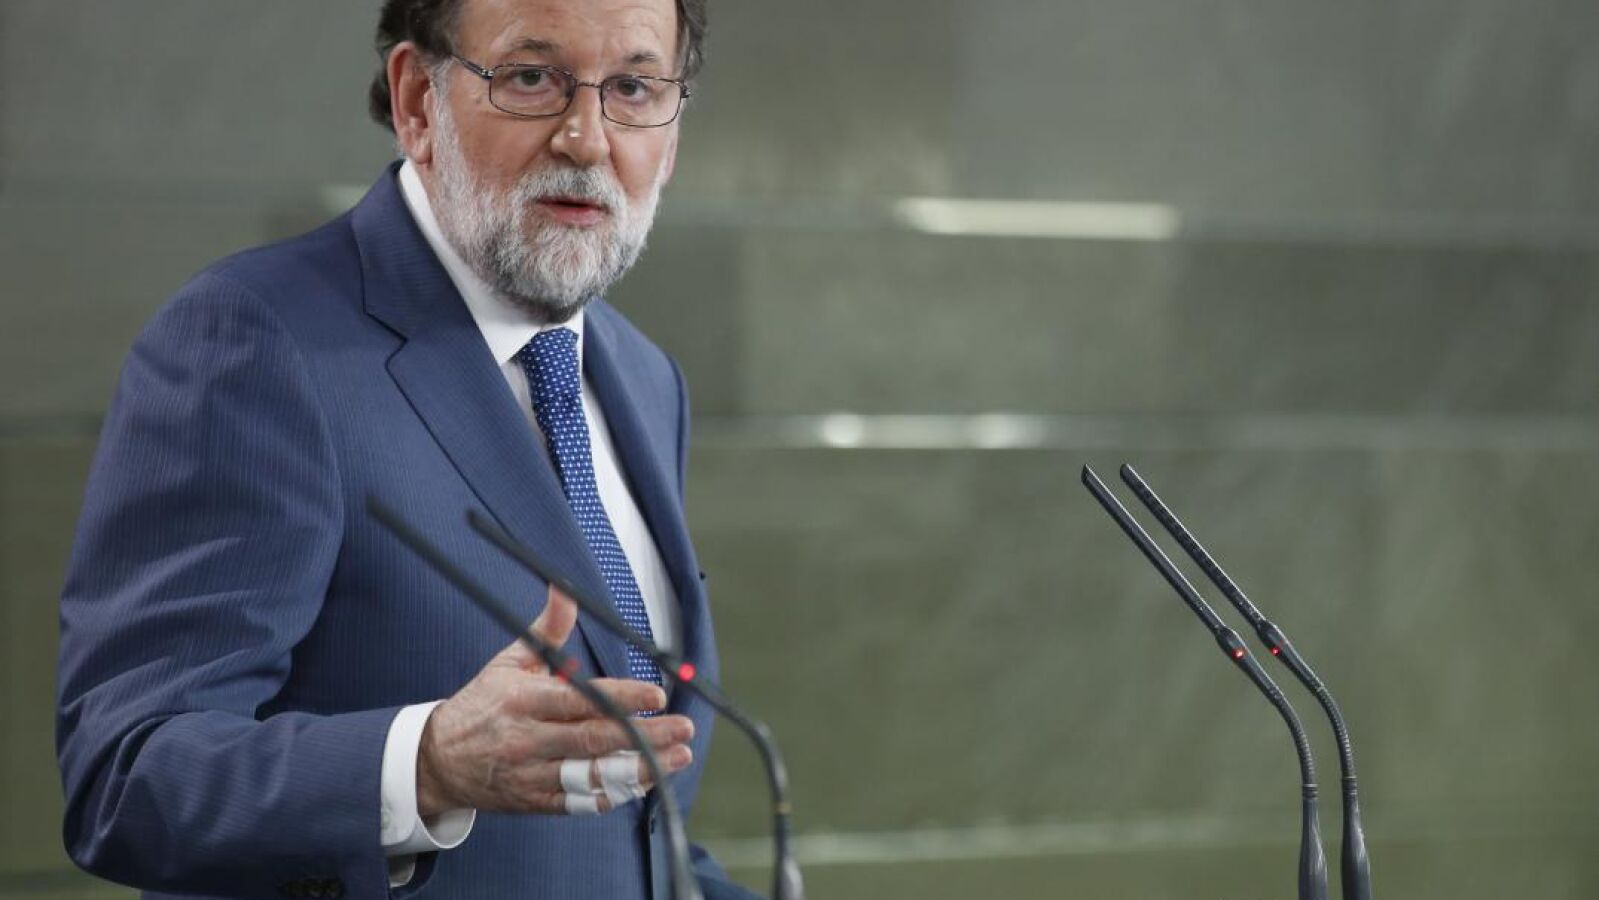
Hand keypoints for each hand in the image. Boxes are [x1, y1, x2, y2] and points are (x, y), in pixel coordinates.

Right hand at [415, 586, 693, 815]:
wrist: (437, 760)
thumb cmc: (484, 704)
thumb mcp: (510, 660)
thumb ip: (548, 629)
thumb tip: (564, 589)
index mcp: (524, 701)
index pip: (580, 700)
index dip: (621, 698)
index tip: (657, 694)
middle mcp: (529, 739)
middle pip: (595, 740)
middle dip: (645, 735)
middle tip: (683, 728)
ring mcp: (532, 774)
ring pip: (593, 776)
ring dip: (640, 768)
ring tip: (677, 757)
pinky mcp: (536, 801)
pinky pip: (581, 802)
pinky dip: (614, 794)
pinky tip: (644, 781)